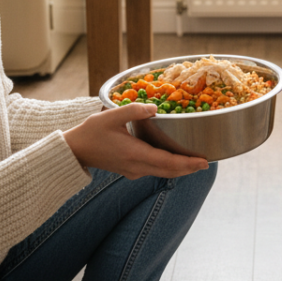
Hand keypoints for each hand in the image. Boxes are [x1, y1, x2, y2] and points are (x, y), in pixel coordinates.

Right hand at [62, 102, 208, 178]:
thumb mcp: (111, 116)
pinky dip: (167, 166)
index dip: (188, 163)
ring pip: (162, 172)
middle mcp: (137, 167)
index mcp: (135, 154)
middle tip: (206, 162)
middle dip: (189, 168)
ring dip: (179, 168)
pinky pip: (154, 170)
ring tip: (194, 161)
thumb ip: (134, 110)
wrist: (75, 151)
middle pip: (169, 171)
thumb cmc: (91, 132)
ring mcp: (133, 171)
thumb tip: (155, 108)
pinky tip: (173, 159)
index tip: (204, 162)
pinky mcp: (130, 170)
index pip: (168, 162)